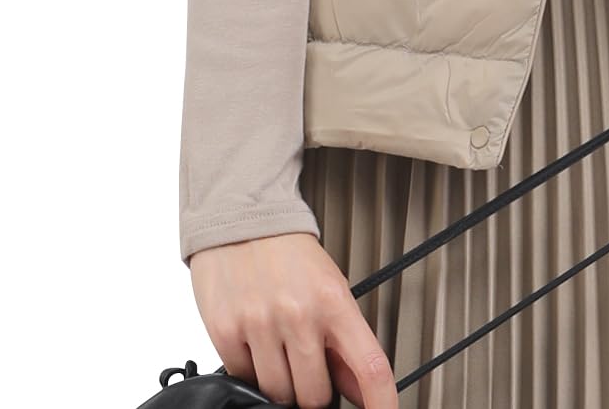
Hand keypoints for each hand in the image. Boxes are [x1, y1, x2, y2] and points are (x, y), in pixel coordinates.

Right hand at [190, 232, 397, 408]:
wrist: (242, 217)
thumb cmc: (289, 251)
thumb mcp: (330, 286)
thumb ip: (344, 341)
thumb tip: (360, 391)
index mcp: (334, 301)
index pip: (369, 367)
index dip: (381, 402)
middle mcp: (299, 315)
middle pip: (315, 396)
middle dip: (314, 389)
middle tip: (308, 363)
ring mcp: (261, 325)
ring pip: (278, 396)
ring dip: (282, 384)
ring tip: (279, 348)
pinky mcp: (227, 332)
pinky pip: (243, 381)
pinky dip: (251, 371)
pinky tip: (255, 342)